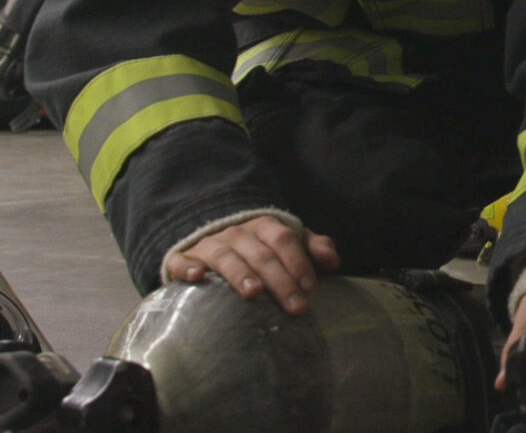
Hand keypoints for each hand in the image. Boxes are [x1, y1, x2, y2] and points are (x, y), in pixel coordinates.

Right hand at [164, 214, 339, 314]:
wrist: (212, 241)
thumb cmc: (259, 248)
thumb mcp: (287, 243)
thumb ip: (312, 248)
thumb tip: (333, 260)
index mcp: (264, 226)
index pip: (284, 240)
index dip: (298, 262)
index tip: (310, 288)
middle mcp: (237, 233)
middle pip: (261, 254)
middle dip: (280, 280)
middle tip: (295, 307)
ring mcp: (209, 244)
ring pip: (225, 256)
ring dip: (240, 273)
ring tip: (254, 292)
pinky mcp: (183, 258)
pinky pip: (182, 260)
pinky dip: (188, 267)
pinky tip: (197, 277)